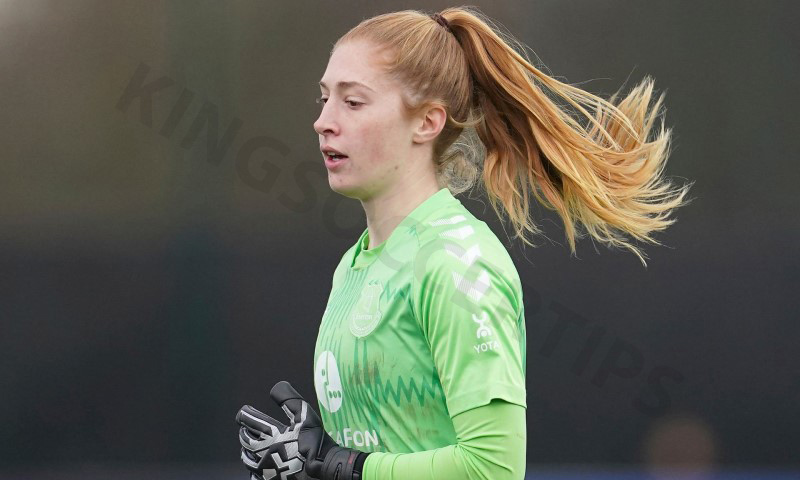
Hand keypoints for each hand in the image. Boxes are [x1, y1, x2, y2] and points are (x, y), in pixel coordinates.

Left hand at [236, 381, 367, 479]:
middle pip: (246, 440)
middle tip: (243, 428)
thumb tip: (277, 386)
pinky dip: (252, 467)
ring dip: (245, 450)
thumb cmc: (313, 441)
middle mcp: (263, 450)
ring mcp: (265, 466)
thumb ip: (289, 399)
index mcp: (271, 434)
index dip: (245, 415)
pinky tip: (255, 465)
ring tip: (245, 448)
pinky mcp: (269, 477)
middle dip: (244, 432)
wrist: (320, 466)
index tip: (242, 412)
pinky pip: (254, 473)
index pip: (251, 421)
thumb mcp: (304, 414)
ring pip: (247, 458)